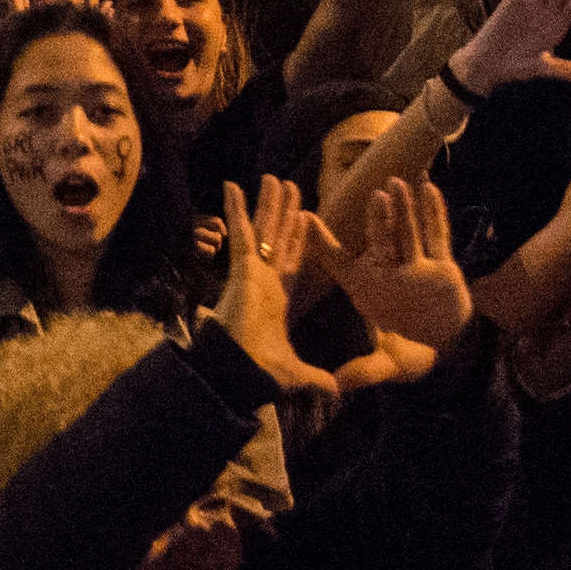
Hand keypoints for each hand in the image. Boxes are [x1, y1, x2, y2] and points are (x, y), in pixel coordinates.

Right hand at [209, 181, 329, 400]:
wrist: (242, 369)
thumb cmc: (263, 370)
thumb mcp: (299, 372)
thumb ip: (317, 378)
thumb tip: (337, 392)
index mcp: (277, 298)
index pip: (291, 261)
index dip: (296, 240)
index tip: (302, 219)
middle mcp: (264, 280)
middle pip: (277, 238)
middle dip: (283, 213)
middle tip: (290, 187)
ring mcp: (252, 272)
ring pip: (262, 229)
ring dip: (266, 203)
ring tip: (273, 177)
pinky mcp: (241, 268)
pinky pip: (241, 232)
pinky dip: (235, 209)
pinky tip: (233, 185)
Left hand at [298, 177, 472, 360]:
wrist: (448, 353)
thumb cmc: (412, 356)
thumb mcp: (389, 364)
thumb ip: (365, 371)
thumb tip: (337, 385)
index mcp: (367, 291)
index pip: (339, 263)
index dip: (321, 243)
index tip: (304, 217)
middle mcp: (389, 274)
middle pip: (380, 241)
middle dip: (378, 220)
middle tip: (374, 195)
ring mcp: (416, 267)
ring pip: (408, 232)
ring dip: (405, 209)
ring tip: (399, 183)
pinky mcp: (442, 268)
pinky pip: (438, 236)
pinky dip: (435, 214)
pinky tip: (431, 190)